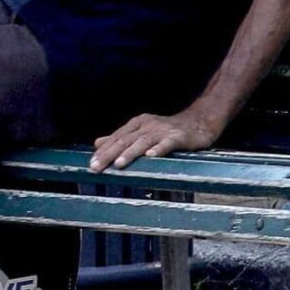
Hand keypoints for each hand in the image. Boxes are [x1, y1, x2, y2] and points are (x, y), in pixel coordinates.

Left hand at [89, 104, 229, 172]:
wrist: (198, 122)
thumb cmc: (168, 130)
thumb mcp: (141, 131)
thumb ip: (120, 137)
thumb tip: (97, 143)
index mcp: (136, 124)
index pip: (116, 138)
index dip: (103, 151)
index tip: (91, 164)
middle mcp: (147, 125)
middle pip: (125, 140)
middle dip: (109, 154)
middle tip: (96, 167)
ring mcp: (162, 130)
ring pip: (142, 142)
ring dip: (130, 153)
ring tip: (118, 164)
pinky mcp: (178, 136)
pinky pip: (167, 143)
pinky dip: (159, 149)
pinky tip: (151, 156)